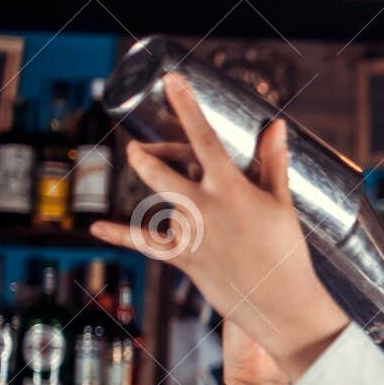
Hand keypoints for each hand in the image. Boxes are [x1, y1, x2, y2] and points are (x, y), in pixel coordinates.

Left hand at [89, 71, 349, 380]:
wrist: (280, 303)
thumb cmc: (287, 253)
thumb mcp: (282, 203)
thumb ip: (273, 163)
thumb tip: (277, 127)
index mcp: (232, 189)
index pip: (204, 138)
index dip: (187, 106)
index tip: (173, 81)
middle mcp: (205, 208)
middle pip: (163, 170)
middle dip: (148, 154)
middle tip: (140, 146)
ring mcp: (191, 233)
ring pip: (163, 201)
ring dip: (159, 186)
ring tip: (148, 169)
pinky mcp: (183, 257)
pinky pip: (145, 242)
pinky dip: (120, 233)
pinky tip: (96, 227)